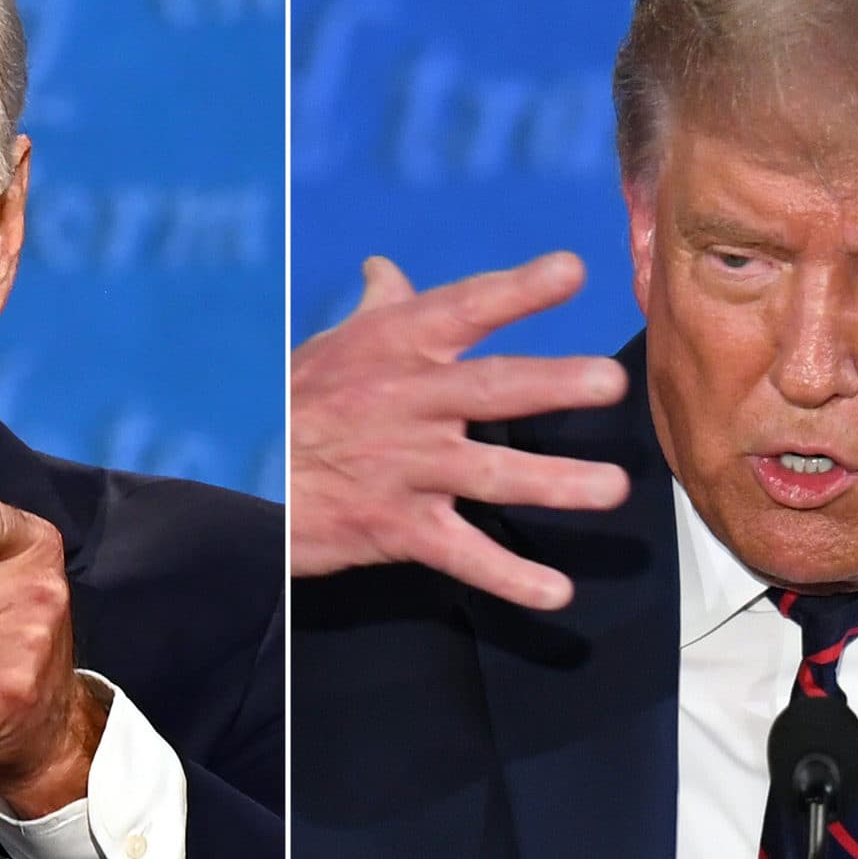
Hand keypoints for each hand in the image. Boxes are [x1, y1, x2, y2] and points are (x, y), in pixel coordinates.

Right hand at [291, 251, 630, 608]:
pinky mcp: (398, 527)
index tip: (571, 272)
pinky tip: (556, 592)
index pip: (465, 309)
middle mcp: (409, 402)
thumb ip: (378, 309)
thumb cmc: (295, 405)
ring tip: (612, 488)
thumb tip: (384, 267)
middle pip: (491, 389)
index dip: (518, 290)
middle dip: (552, 385)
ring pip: (490, 473)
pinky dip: (509, 577)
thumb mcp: (331, 347)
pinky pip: (462, 554)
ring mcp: (407, 467)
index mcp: (397, 348)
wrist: (245, 482)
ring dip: (554, 483)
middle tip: (610, 382)